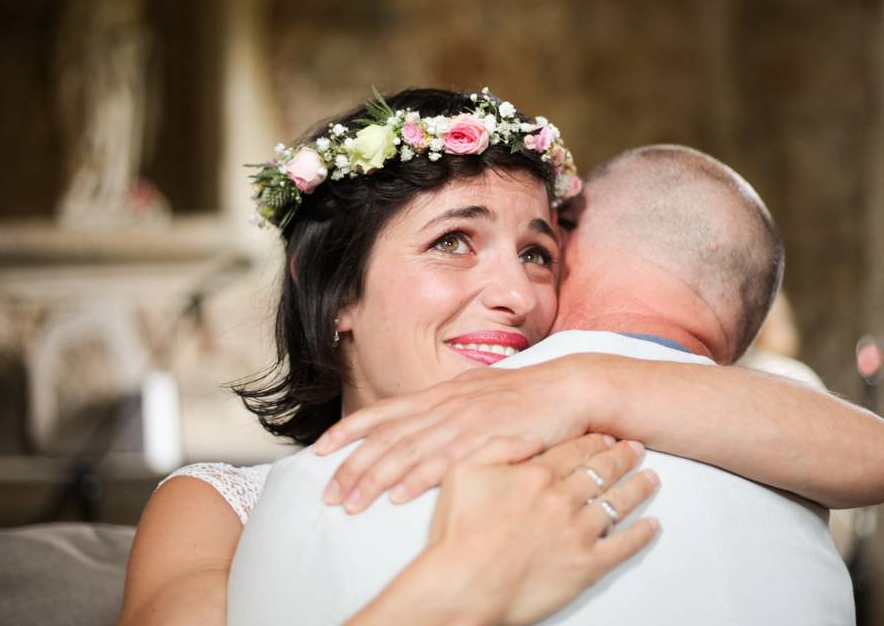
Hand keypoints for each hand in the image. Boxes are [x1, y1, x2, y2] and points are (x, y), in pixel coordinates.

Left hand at [315, 363, 596, 512]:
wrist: (571, 388)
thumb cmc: (525, 395)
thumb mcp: (477, 394)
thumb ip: (445, 409)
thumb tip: (416, 424)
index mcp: (441, 394)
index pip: (384, 411)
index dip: (349, 429)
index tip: (320, 448)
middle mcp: (446, 405)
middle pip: (388, 437)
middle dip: (353, 466)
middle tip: (329, 493)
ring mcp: (467, 422)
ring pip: (409, 452)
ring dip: (376, 479)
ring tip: (351, 503)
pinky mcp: (489, 440)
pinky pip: (448, 463)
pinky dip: (420, 480)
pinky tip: (400, 496)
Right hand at [349, 435, 659, 625]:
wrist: (463, 584)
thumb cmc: (458, 534)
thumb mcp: (463, 471)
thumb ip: (498, 446)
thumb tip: (531, 437)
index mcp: (535, 475)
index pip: (574, 451)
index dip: (593, 441)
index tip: (605, 435)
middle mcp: (562, 499)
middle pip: (601, 471)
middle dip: (621, 457)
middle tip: (635, 449)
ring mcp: (578, 532)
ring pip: (618, 502)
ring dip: (637, 488)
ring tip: (650, 479)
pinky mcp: (587, 565)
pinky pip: (624, 546)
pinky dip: (642, 534)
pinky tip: (650, 525)